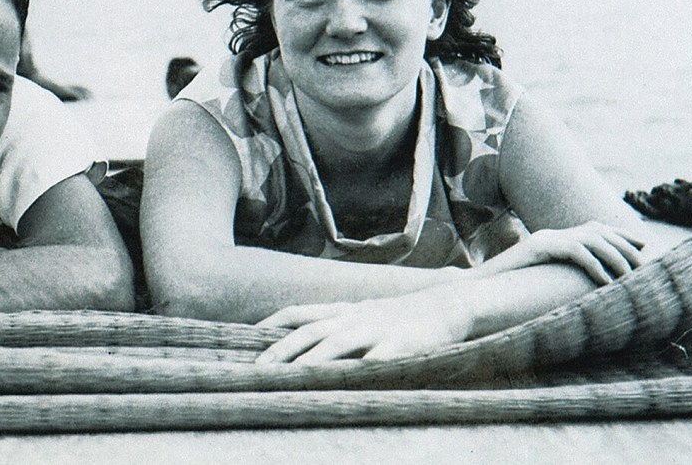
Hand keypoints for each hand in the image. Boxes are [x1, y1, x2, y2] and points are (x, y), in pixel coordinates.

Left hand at [256, 293, 471, 363]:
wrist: (445, 306)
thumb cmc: (398, 317)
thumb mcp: (361, 315)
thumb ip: (335, 325)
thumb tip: (300, 342)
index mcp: (343, 311)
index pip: (298, 313)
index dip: (272, 325)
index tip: (246, 339)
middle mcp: (354, 318)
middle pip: (310, 332)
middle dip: (282, 351)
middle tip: (258, 371)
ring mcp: (377, 330)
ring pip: (338, 344)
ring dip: (312, 362)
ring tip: (290, 380)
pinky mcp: (401, 346)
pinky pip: (378, 361)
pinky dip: (362, 371)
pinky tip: (348, 384)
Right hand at [476, 221, 643, 284]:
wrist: (479, 288)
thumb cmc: (510, 290)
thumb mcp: (545, 281)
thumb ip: (565, 277)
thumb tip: (592, 290)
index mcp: (555, 239)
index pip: (594, 228)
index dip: (619, 235)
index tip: (643, 245)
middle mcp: (552, 234)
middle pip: (598, 230)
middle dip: (625, 245)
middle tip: (646, 263)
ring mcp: (545, 239)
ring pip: (591, 239)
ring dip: (615, 257)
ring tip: (631, 276)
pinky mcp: (538, 247)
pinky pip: (575, 252)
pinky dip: (594, 266)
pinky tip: (606, 281)